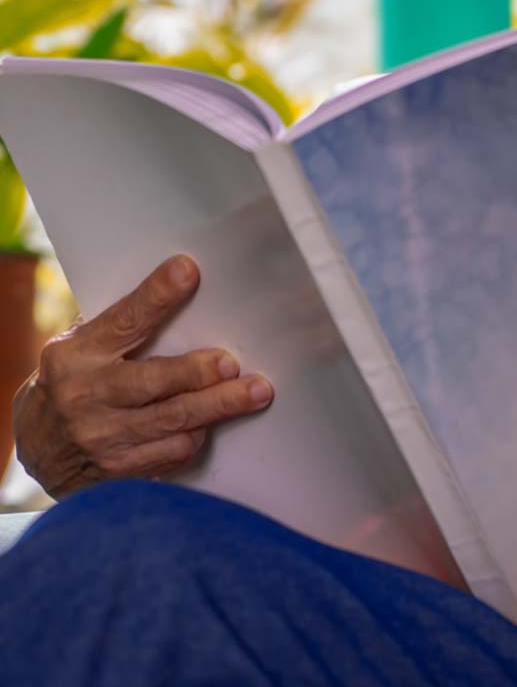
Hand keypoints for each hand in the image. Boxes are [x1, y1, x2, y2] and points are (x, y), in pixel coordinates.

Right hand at [13, 255, 273, 497]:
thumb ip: (122, 328)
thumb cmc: (72, 382)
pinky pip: (170, 455)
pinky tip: (208, 426)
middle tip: (233, 364)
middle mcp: (85, 397)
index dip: (157, 296)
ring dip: (217, 407)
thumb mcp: (80, 348)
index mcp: (76, 355)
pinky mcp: (115, 473)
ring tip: (253, 393)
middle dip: (200, 373)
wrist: (34, 449)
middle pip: (155, 382)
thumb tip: (182, 288)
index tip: (187, 272)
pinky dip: (194, 438)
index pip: (123, 320)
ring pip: (172, 422)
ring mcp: (100, 439)